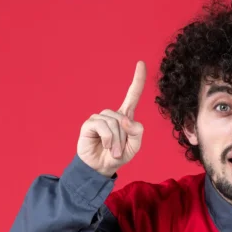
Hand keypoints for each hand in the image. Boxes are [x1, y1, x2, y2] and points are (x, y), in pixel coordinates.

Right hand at [77, 61, 145, 176]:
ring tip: (113, 151)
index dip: (138, 80)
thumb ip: (137, 132)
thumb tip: (125, 120)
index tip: (141, 63)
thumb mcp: (135, 146)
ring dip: (117, 141)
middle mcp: (112, 114)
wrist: (100, 168)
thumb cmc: (118, 156)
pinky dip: (108, 138)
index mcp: (125, 116)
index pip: (133, 95)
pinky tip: (105, 146)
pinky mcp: (89, 124)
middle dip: (125, 138)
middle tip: (120, 151)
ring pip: (115, 123)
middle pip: (125, 119)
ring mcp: (100, 118)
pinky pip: (103, 126)